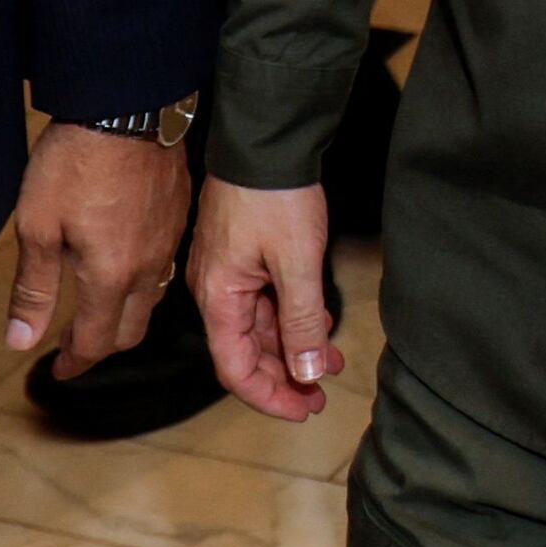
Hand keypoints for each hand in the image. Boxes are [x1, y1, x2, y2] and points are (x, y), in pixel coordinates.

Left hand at [4, 122, 194, 377]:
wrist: (128, 104)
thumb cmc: (76, 160)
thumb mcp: (37, 224)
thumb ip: (33, 288)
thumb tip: (21, 342)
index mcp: (111, 276)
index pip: (95, 341)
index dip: (74, 362)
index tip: (58, 370)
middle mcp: (148, 266)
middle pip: (132, 330)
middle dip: (103, 345)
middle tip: (77, 345)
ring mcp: (169, 240)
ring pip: (153, 299)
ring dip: (126, 314)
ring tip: (99, 307)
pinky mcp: (179, 213)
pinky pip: (167, 264)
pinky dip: (145, 280)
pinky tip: (127, 261)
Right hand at [189, 177, 343, 418]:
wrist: (265, 137)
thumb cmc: (274, 195)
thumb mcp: (297, 262)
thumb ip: (301, 322)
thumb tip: (307, 374)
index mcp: (218, 297)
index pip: (236, 369)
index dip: (270, 396)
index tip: (304, 410)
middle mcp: (215, 290)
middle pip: (246, 351)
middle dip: (285, 375)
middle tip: (322, 394)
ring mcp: (227, 272)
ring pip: (258, 326)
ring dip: (292, 346)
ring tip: (330, 360)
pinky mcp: (242, 255)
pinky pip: (263, 300)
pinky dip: (289, 316)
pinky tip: (318, 319)